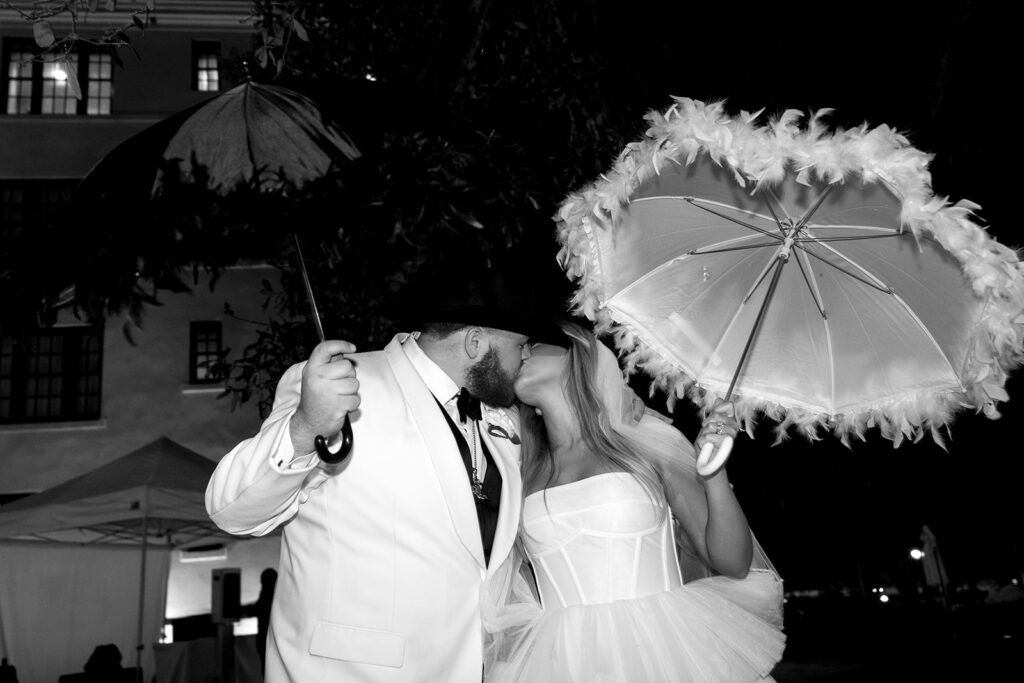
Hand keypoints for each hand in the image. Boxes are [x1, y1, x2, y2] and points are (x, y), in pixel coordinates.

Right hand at [290, 340, 358, 454]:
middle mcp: (317, 378)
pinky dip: (352, 404)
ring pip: (354, 383)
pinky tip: (341, 406)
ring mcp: (327, 392)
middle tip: (338, 385)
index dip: (340, 344)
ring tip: (338, 397)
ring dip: (350, 392)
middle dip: (348, 376)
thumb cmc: (316, 398)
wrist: (309, 422)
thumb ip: (328, 364)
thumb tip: (343, 352)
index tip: (352, 347)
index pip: (325, 348)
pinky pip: (356, 399)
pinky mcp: (337, 405)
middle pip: (347, 366)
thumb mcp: (315, 377)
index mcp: (312, 368)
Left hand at [695, 399, 738, 472]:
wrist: (708, 461)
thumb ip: (715, 412)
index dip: (717, 408)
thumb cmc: (709, 443)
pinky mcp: (726, 445)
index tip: (712, 418)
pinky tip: (708, 446)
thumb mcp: (709, 425)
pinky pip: (709, 436)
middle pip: (716, 415)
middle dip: (706, 423)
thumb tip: (719, 399)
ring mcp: (731, 436)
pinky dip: (703, 441)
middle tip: (707, 432)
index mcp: (731, 421)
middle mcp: (734, 427)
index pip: (728, 404)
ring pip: (711, 426)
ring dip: (704, 434)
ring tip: (708, 441)